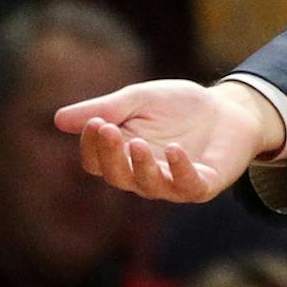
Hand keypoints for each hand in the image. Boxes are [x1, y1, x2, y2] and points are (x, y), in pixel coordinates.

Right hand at [57, 79, 283, 203]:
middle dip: (110, 155)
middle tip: (107, 128)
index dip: (92, 146)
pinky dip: (180, 170)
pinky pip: (188, 186)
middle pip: (117, 177)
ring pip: (149, 186)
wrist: (228, 108)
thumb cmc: (178, 106)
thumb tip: (58, 119)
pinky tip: (175, 151)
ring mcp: (174, 183)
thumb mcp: (139, 99)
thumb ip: (106, 109)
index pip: (96, 162)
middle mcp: (144, 175)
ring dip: (140, 166)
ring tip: (137, 142)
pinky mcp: (203, 185)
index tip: (95, 121)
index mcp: (124, 156)